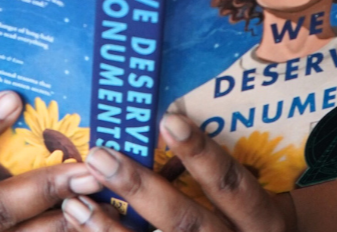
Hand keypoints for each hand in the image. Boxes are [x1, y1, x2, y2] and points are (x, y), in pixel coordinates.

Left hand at [61, 114, 297, 231]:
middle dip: (140, 189)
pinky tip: (80, 225)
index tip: (168, 120)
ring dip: (111, 228)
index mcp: (261, 220)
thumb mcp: (252, 197)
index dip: (202, 155)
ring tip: (75, 202)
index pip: (232, 185)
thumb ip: (221, 168)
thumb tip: (168, 116)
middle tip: (99, 156)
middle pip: (187, 223)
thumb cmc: (249, 218)